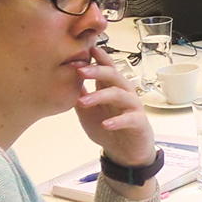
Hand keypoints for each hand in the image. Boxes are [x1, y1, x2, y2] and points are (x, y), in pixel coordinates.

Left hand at [75, 45, 155, 170]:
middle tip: (79, 71)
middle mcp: (124, 92)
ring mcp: (133, 106)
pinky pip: (129, 118)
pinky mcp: (139, 122)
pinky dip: (117, 121)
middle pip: (113, 75)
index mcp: (111, 87)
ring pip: (119, 94)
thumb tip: (63, 78)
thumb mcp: (87, 111)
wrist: (126, 152)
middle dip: (96, 71)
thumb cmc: (108, 128)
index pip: (106, 66)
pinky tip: (106, 124)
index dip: (97, 57)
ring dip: (100, 96)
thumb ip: (80, 95)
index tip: (83, 50)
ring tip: (83, 102)